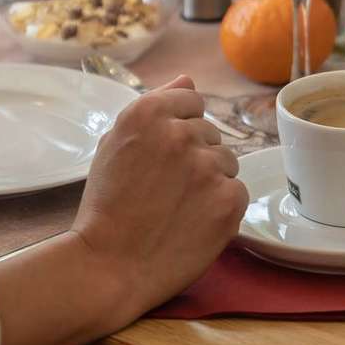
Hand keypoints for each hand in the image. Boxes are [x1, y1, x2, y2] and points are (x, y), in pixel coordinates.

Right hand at [73, 76, 246, 325]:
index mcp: (149, 112)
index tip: (163, 156)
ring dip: (211, 180)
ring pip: (227, 161)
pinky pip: (238, 191)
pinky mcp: (229, 199)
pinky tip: (194, 222)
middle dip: (194, 156)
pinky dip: (222, 206)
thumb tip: (188, 78)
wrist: (109, 266)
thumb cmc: (106, 208)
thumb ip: (154, 107)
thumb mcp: (114, 145)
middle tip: (165, 189)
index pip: (191, 100)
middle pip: (210, 133)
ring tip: (178, 208)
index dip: (178, 128)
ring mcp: (208, 166)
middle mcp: (181, 133)